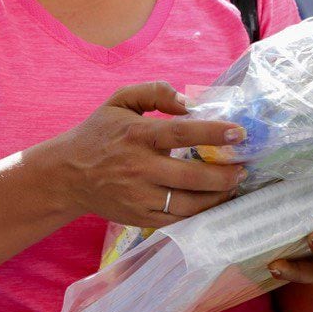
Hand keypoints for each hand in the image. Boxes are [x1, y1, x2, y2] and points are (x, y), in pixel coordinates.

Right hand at [54, 82, 248, 227]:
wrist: (67, 174)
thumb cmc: (99, 133)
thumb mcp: (120, 101)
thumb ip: (154, 92)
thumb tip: (188, 102)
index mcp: (137, 135)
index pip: (181, 133)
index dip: (213, 133)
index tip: (239, 133)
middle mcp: (139, 168)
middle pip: (191, 176)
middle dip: (225, 174)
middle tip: (244, 166)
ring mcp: (139, 197)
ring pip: (188, 203)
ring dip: (218, 196)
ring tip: (235, 184)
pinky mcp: (140, 217)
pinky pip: (178, 219)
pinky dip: (200, 212)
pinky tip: (213, 200)